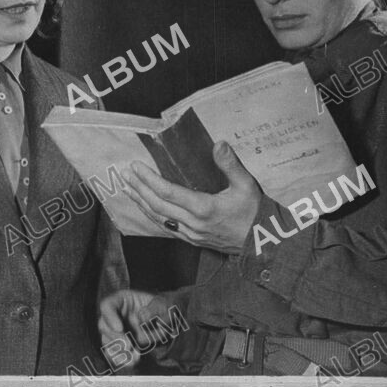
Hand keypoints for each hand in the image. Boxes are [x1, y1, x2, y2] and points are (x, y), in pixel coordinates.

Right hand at [98, 289, 173, 370]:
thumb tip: (141, 317)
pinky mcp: (121, 345)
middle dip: (115, 338)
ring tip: (135, 356)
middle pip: (104, 326)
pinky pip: (114, 354)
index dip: (110, 317)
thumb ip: (154, 309)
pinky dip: (123, 360)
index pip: (107, 305)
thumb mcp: (164, 304)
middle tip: (129, 345)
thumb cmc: (165, 308)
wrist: (169, 322)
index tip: (120, 328)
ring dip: (119, 352)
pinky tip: (135, 361)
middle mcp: (116, 315)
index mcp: (122, 300)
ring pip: (107, 342)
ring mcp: (116, 331)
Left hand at [123, 141, 262, 252]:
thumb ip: (231, 165)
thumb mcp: (246, 185)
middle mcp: (193, 223)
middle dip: (139, 189)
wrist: (261, 242)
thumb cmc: (254, 213)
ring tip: (128, 190)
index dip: (148, 179)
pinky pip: (167, 228)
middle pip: (157, 205)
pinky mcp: (192, 240)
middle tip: (125, 174)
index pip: (168, 192)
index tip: (136, 167)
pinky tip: (146, 208)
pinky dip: (153, 216)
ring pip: (159, 219)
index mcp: (204, 208)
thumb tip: (219, 144)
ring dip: (142, 203)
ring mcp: (191, 234)